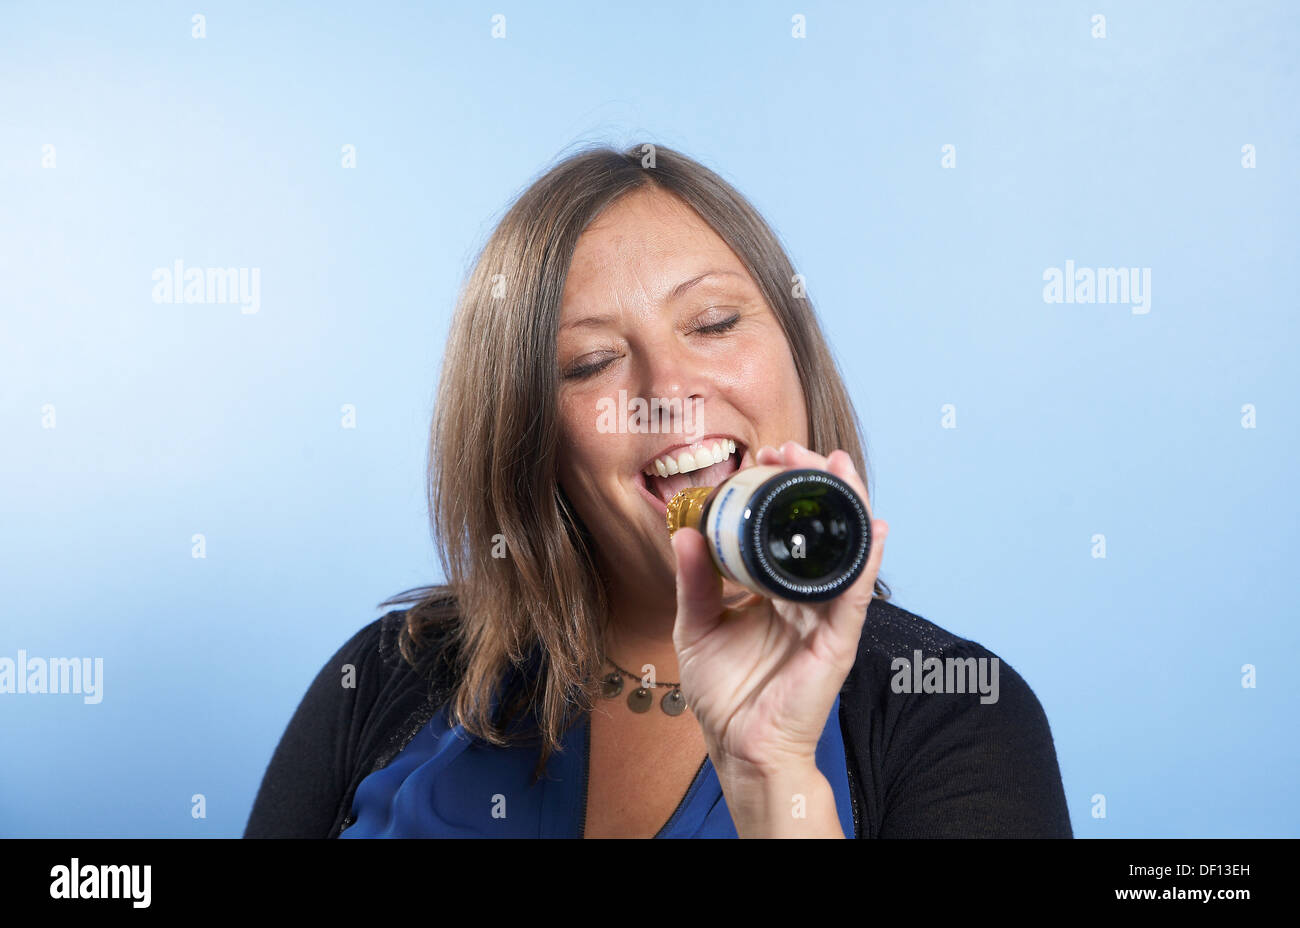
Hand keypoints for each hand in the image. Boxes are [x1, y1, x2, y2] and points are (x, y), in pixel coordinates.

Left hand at [670, 441, 887, 834]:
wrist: (738, 745)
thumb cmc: (724, 692)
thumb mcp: (697, 626)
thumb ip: (695, 580)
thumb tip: (685, 531)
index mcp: (775, 589)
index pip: (788, 527)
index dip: (784, 488)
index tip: (767, 456)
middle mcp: (805, 595)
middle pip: (821, 526)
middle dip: (814, 481)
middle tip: (794, 449)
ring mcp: (825, 615)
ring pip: (845, 548)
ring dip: (846, 503)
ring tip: (837, 465)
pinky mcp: (837, 639)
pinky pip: (854, 592)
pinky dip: (865, 559)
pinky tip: (872, 528)